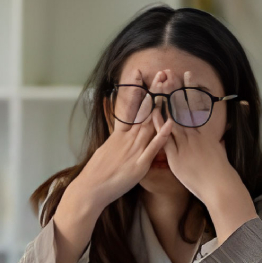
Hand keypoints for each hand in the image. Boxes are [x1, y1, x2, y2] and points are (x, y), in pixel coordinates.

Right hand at [74, 69, 172, 211]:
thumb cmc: (98, 173)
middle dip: (154, 91)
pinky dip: (162, 135)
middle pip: (143, 110)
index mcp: (119, 135)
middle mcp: (127, 139)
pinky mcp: (139, 165)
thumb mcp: (106, 150)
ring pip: (150, 123)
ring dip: (161, 106)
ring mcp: (134, 150)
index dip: (136, 89)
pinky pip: (153, 148)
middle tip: (162, 72)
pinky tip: (170, 123)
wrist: (90, 189)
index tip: (139, 72)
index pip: (129, 107)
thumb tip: (118, 133)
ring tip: (168, 89)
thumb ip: (115, 139)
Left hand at [155, 69, 238, 204]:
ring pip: (173, 118)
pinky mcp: (176, 157)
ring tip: (160, 85)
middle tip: (169, 72)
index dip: (191, 90)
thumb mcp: (220, 151)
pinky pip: (165, 138)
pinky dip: (159, 125)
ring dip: (166, 101)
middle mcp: (194, 135)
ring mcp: (185, 144)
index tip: (187, 75)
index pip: (196, 105)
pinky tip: (153, 113)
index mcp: (204, 132)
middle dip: (175, 89)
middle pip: (183, 108)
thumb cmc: (221, 172)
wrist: (220, 186)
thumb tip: (222, 135)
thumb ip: (217, 142)